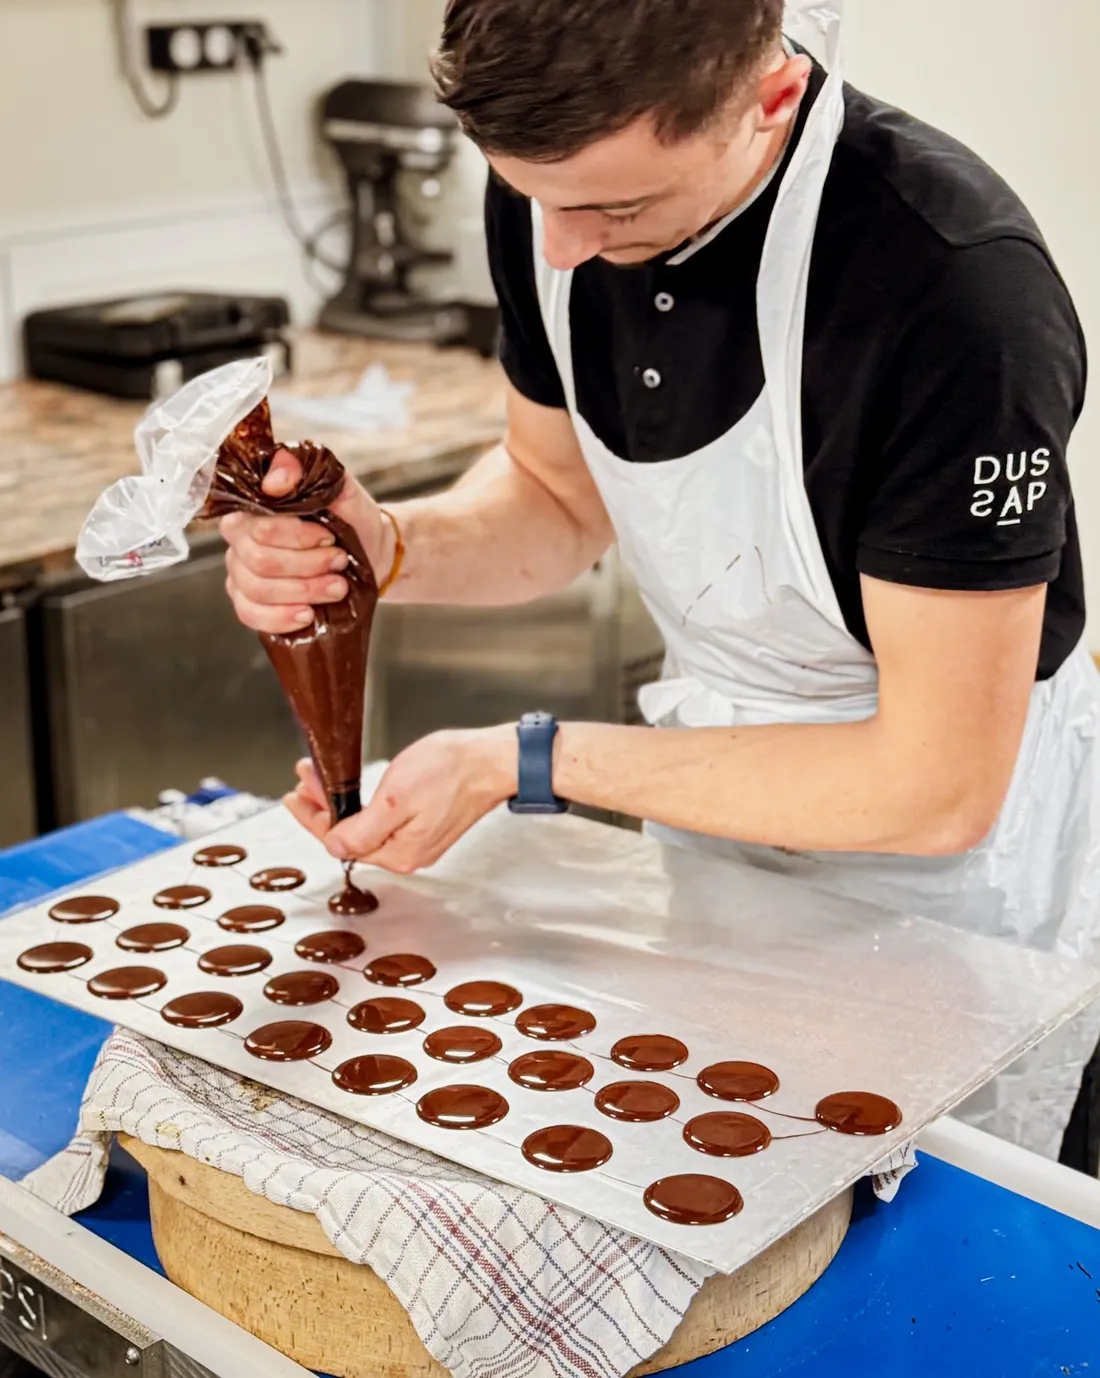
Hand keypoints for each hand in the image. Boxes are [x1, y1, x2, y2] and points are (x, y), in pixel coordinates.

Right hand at [220, 449, 394, 633]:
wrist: (369, 551)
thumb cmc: (350, 517)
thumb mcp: (339, 485)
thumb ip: (306, 471)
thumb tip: (275, 482)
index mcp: (254, 508)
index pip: (260, 529)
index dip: (297, 538)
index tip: (330, 538)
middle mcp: (240, 540)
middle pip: (259, 563)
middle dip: (307, 567)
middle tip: (339, 563)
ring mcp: (241, 573)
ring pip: (257, 591)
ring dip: (303, 592)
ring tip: (336, 587)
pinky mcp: (250, 603)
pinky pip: (250, 615)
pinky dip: (280, 618)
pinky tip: (307, 615)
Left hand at [283, 726, 516, 872]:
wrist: (491, 761)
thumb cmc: (450, 771)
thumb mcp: (396, 799)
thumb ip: (363, 829)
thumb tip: (333, 846)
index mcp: (399, 852)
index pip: (340, 841)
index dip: (312, 819)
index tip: (292, 798)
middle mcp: (407, 854)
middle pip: (350, 835)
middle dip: (323, 807)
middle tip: (305, 779)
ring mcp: (418, 841)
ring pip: (365, 827)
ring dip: (340, 803)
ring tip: (322, 778)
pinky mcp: (426, 826)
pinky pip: (383, 822)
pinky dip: (362, 805)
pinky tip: (355, 790)